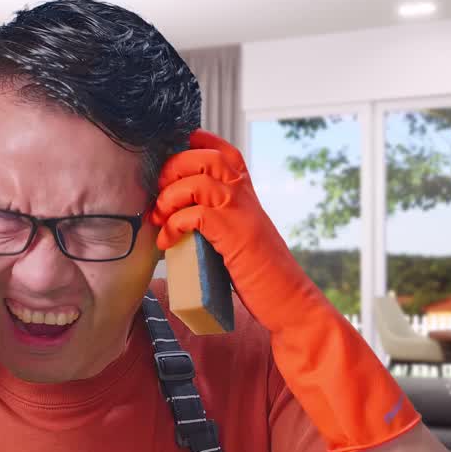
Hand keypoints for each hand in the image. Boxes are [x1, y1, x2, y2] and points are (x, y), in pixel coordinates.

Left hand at [150, 130, 419, 451]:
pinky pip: (196, 214)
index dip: (195, 144)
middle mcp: (246, 198)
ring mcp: (242, 215)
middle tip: (159, 197)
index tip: (173, 157)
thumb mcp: (236, 243)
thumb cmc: (260, 280)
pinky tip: (167, 241)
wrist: (291, 307)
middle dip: (172, 170)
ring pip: (197, 180)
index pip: (223, 150)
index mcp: (247, 196)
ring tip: (160, 220)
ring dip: (169, 197)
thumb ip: (216, 224)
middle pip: (204, 156)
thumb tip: (179, 221)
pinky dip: (174, 224)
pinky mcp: (236, 237)